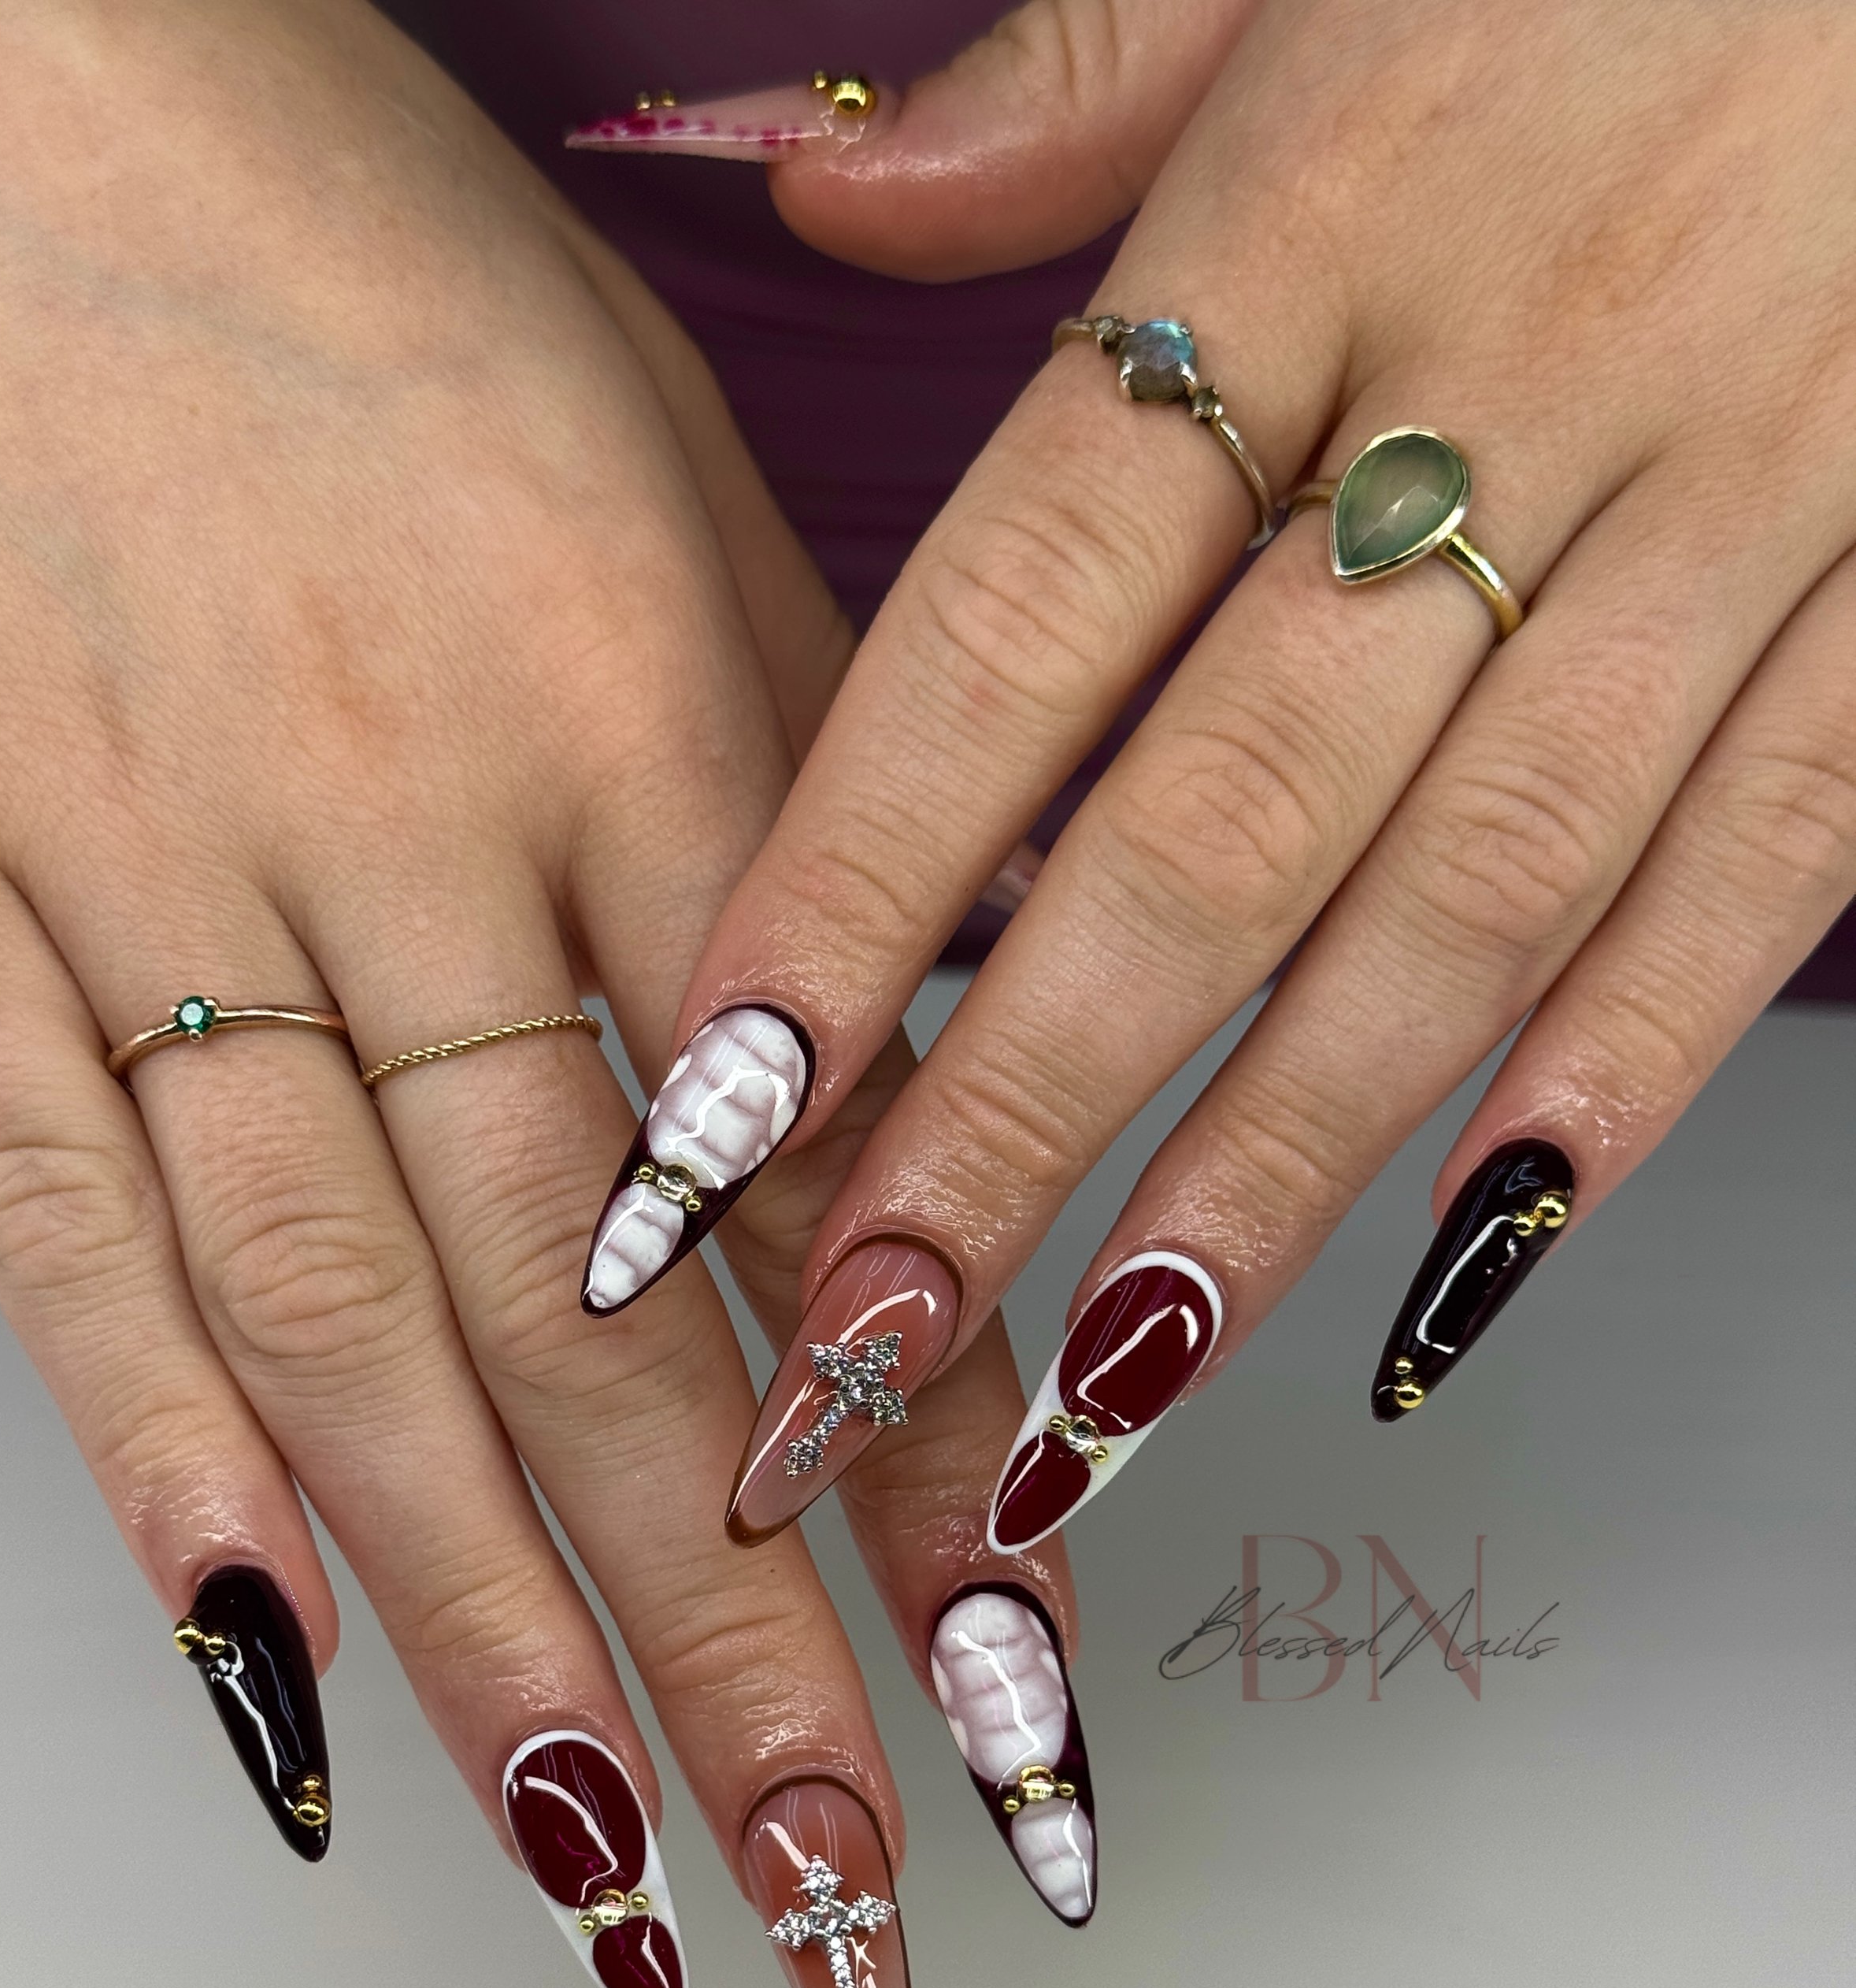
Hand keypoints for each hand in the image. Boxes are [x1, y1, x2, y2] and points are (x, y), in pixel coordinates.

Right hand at [0, 0, 1082, 1987]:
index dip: (927, 1444)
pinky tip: (278, 1687)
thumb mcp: (664, 477)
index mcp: (641, 703)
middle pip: (609, 1315)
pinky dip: (165, 1466)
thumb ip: (791, 797)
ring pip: (355, 1323)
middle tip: (857, 1892)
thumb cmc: (361, 268)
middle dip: (744, 1636)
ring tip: (617, 1878)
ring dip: (497, 1626)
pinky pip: (57, 1219)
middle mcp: (414, 828)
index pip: (822, 1164)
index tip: (1015, 1678)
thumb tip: (914, 1088)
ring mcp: (156, 881)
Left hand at [651, 0, 1855, 1546]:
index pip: (1019, 608)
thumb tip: (831, 195)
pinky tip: (1483, 1243)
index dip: (856, 871)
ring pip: (1474, 892)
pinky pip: (1774, 855)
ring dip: (1285, 1156)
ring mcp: (1743, 496)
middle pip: (1214, 816)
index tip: (727, 1092)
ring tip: (1128, 1367)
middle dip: (1030, 1103)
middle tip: (880, 1324)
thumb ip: (1073, 86)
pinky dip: (1629, 1060)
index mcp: (1321, 212)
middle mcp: (1513, 387)